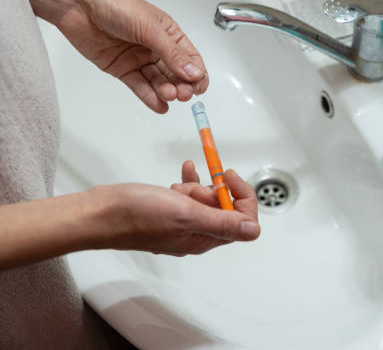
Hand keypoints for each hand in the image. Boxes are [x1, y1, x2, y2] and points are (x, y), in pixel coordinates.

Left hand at [55, 0, 208, 112]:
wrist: (77, 5)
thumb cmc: (113, 3)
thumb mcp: (150, 28)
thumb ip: (172, 53)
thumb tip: (193, 72)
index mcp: (167, 32)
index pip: (189, 57)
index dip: (197, 73)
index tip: (199, 86)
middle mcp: (155, 46)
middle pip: (176, 72)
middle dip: (182, 84)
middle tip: (183, 93)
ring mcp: (138, 58)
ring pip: (158, 81)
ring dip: (166, 91)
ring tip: (169, 96)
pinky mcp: (122, 68)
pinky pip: (139, 86)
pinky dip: (149, 97)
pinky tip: (159, 105)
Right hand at [94, 163, 258, 255]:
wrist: (101, 212)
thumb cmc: (137, 216)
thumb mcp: (185, 215)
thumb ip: (221, 222)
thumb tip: (253, 230)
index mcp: (204, 239)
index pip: (242, 220)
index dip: (241, 196)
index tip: (228, 177)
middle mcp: (196, 234)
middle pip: (226, 208)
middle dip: (215, 191)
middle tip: (196, 186)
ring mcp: (182, 223)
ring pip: (207, 199)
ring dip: (199, 186)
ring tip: (179, 187)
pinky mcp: (170, 212)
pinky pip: (190, 195)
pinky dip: (189, 182)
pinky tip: (184, 171)